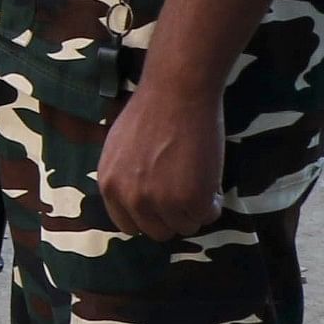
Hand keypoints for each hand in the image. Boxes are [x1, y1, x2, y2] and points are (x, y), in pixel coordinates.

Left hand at [95, 74, 226, 239]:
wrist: (177, 92)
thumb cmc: (151, 111)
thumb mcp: (119, 149)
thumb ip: (125, 176)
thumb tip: (137, 197)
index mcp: (110, 186)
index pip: (129, 224)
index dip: (150, 215)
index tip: (164, 205)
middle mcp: (131, 199)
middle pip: (157, 231)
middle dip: (174, 216)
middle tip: (187, 193)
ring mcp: (161, 202)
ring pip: (184, 226)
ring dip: (195, 210)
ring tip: (201, 183)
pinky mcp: (191, 199)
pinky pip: (207, 216)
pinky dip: (214, 203)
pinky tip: (212, 182)